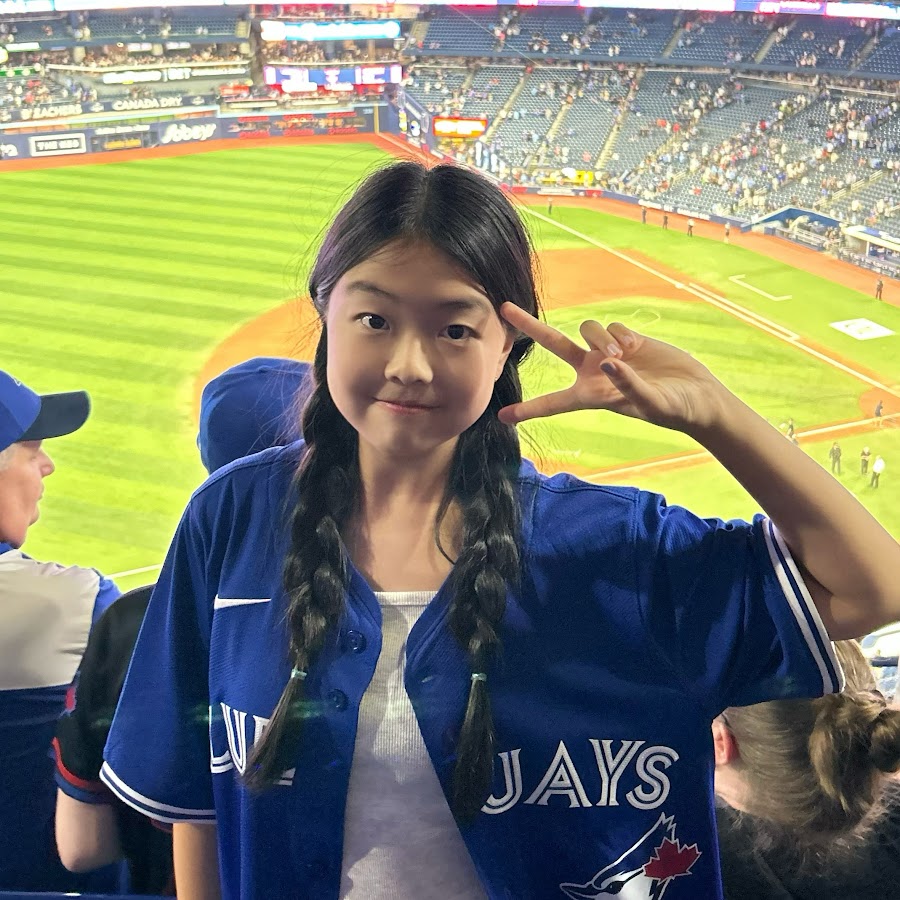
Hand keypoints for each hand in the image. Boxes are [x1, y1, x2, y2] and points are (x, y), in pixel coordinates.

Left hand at [498, 302, 725, 432]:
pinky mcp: (627, 339)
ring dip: (601, 337)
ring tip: (624, 354)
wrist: (697, 396)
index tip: (501, 416)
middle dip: (530, 326)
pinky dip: (622, 334)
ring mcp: (608, 353)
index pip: (553, 403)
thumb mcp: (651, 403)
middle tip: (504, 308)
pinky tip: (637, 348)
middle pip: (554, 345)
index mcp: (591, 396)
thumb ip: (628, 384)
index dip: (527, 410)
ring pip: (587, 329)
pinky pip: (612, 326)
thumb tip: (608, 361)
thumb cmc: (673, 409)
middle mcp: (593, 372)